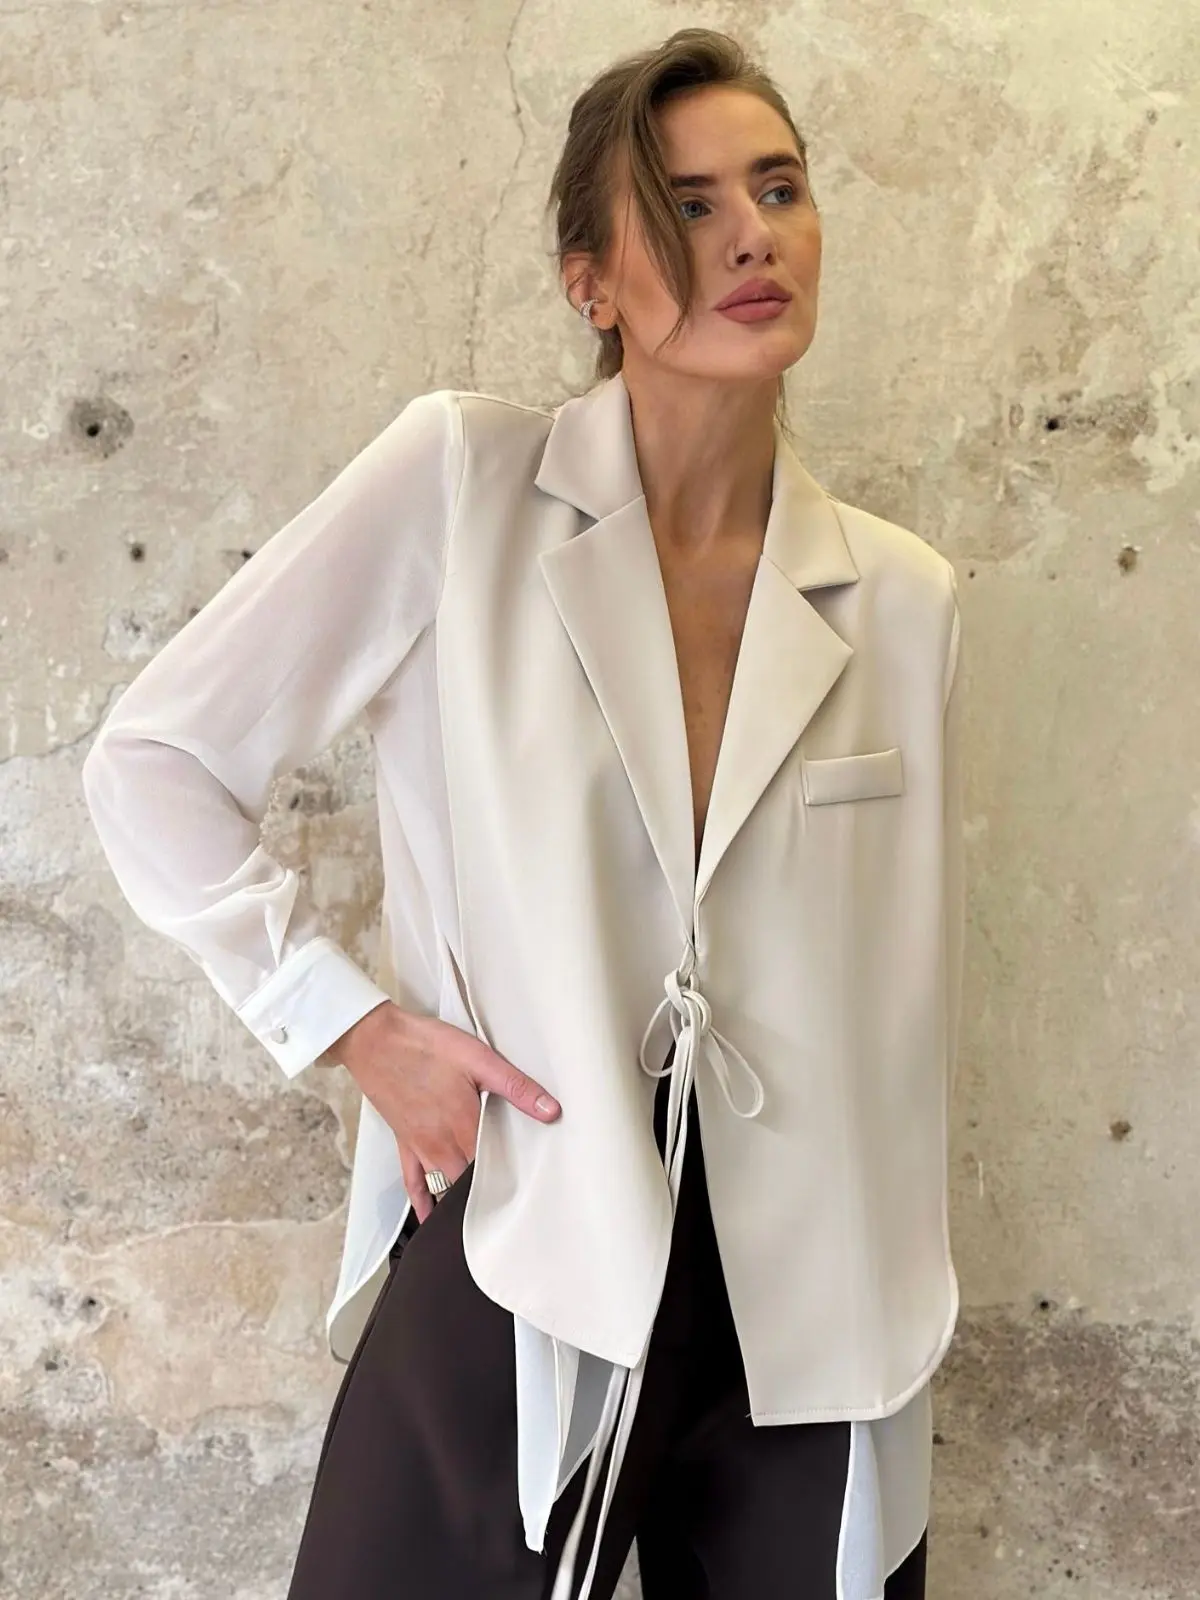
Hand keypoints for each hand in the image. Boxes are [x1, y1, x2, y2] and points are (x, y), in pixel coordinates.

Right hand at [329, 1001, 560, 1222]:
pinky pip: (412, 1183)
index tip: (531, 1187)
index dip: (514, 1177)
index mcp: (465, 1127)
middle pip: (472, 1181)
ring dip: (462, 1199)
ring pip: (446, 1187)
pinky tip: (428, 1217)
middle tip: (512, 1199)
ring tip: (482, 1213)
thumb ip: (516, 1086)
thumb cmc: (425, 1046)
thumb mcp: (478, 1058)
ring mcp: (421, 1147)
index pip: (496, 1167)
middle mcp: (442, 1145)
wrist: (374, 1041)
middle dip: (491, 1190)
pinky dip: (422, 1203)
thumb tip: (551, 1110)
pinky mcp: (404, 1142)